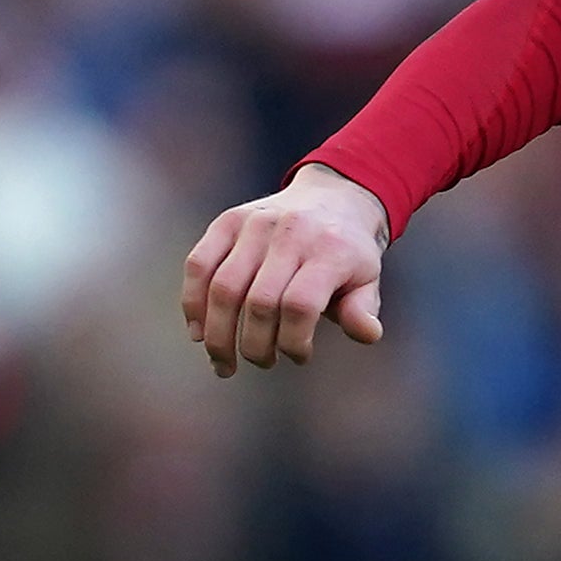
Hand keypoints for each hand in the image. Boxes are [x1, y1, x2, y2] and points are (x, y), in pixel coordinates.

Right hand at [181, 164, 394, 376]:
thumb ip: (362, 311)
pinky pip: (198, 265)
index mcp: (329, 251)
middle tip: (262, 362)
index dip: (293, 342)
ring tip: (223, 362)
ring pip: (223, 287)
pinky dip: (193, 303)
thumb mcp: (367, 280)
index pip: (300, 305)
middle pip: (259, 302)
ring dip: (218, 335)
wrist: (334, 197)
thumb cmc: (348, 253)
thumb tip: (367, 334)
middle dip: (254, 346)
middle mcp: (289, 233)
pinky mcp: (227, 221)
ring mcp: (255, 224)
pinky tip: (199, 331)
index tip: (298, 357)